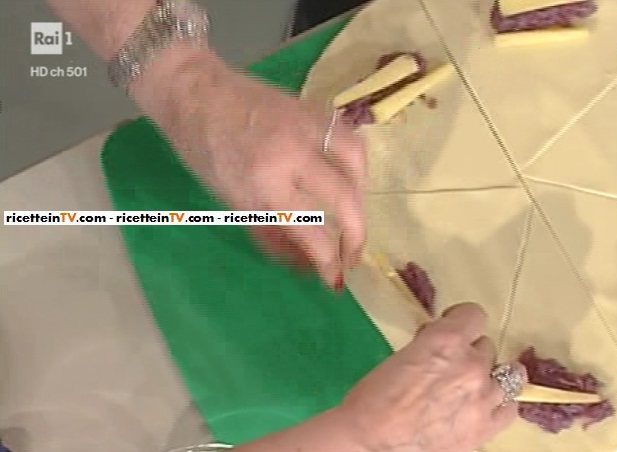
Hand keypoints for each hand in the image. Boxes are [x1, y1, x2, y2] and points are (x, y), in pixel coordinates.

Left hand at [179, 62, 366, 288]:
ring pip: (356, 162)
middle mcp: (293, 153)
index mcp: (263, 182)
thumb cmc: (203, 152)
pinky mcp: (314, 109)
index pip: (310, 229)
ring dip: (362, 196)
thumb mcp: (230, 201)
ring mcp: (307, 126)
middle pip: (345, 198)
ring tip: (354, 216)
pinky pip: (350, 138)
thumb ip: (271, 234)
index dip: (328, 261)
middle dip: (356, 235)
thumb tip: (306, 265)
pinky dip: (356, 164)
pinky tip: (350, 179)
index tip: (335, 280)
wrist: (195, 91)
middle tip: (352, 257)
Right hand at [338, 303, 526, 451]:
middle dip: (468, 353)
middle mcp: (471, 363)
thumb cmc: (373, 402)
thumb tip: (440, 347)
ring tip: (474, 385)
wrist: (371, 445)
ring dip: (489, 376)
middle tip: (449, 366)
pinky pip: (511, 408)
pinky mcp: (486, 427)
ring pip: (508, 374)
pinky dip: (500, 404)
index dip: (461, 319)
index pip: (474, 314)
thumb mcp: (400, 356)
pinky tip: (485, 406)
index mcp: (445, 340)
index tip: (452, 326)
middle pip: (486, 346)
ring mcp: (483, 397)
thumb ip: (428, 346)